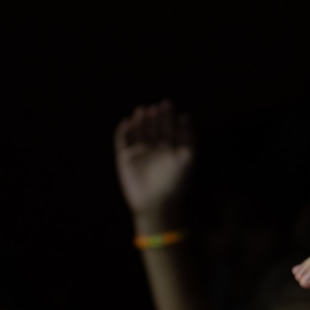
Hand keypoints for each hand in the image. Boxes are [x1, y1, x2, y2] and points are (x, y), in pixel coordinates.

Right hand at [114, 102, 195, 230]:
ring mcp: (138, 151)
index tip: (167, 105)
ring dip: (139, 120)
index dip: (166, 115)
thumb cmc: (175, 182)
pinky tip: (127, 122)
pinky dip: (123, 131)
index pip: (167, 125)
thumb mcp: (186, 159)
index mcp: (168, 146)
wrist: (157, 204)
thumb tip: (185, 117)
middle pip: (152, 125)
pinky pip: (122, 140)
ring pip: (137, 130)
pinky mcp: (125, 158)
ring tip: (142, 111)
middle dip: (153, 116)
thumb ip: (188, 139)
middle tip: (155, 108)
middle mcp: (153, 146)